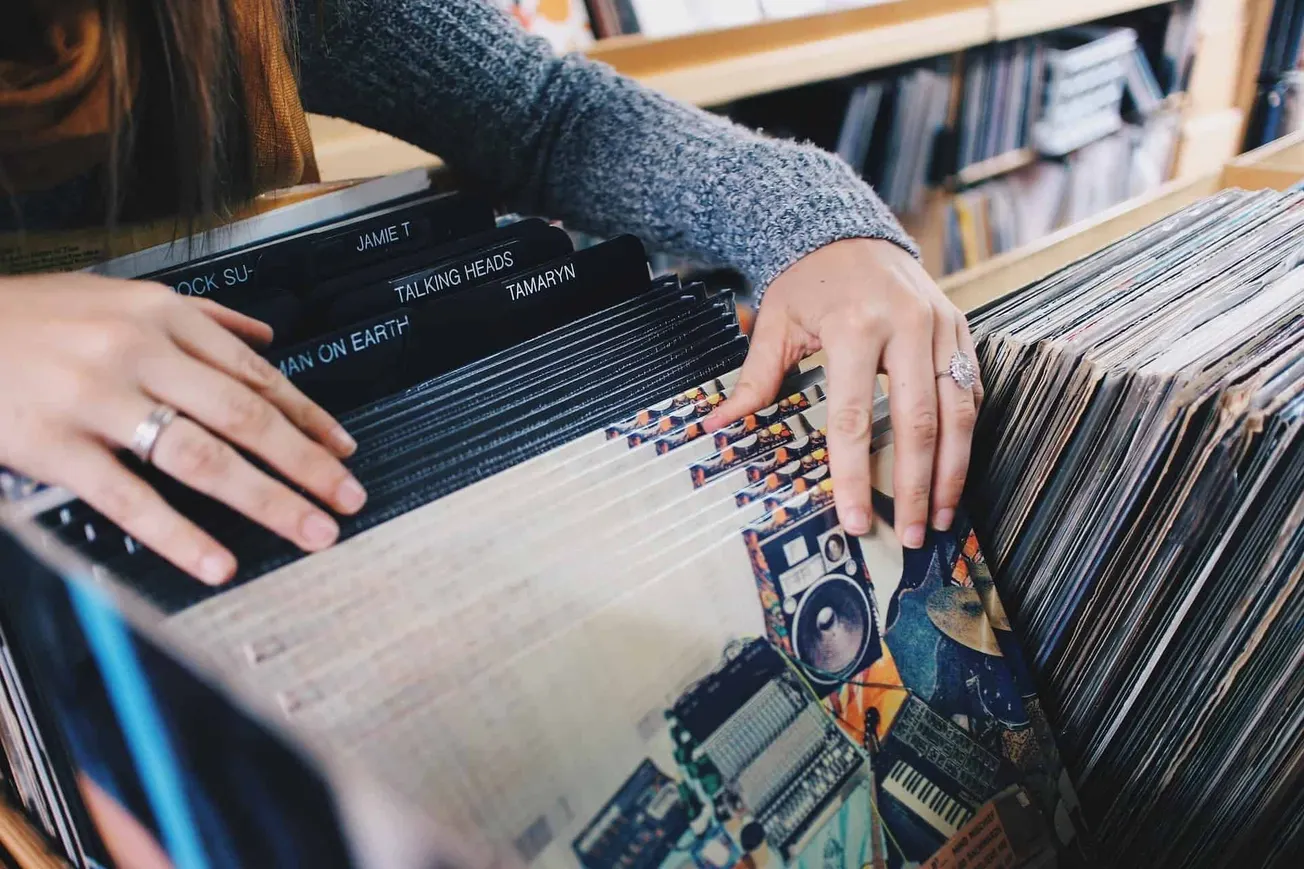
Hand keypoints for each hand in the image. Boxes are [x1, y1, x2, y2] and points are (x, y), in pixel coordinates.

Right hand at [0, 273, 366, 584]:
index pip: (257, 376)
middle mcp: (140, 353)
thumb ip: (200, 317)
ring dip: (267, 500)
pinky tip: (218, 562)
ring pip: (203, 457)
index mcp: (163, 317)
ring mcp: (98, 399)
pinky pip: (129, 498)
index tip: (345, 451)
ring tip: (310, 531)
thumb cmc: (32, 316)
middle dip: (307, 464)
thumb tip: (265, 338)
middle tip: (348, 498)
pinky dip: (180, 535)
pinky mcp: (54, 445)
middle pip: (246, 418)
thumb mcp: (119, 295)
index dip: (309, 418)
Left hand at [704, 239, 982, 547]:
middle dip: (916, 487)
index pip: (855, 418)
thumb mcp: (775, 322)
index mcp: (855, 327)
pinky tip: (956, 471)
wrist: (849, 232)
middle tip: (912, 534)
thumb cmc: (809, 281)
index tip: (857, 520)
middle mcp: (906, 326)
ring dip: (953, 471)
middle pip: (918, 423)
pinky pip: (971, 389)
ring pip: (959, 412)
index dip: (856, 476)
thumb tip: (719, 426)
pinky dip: (967, 435)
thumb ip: (755, 378)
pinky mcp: (960, 327)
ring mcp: (940, 326)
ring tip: (943, 516)